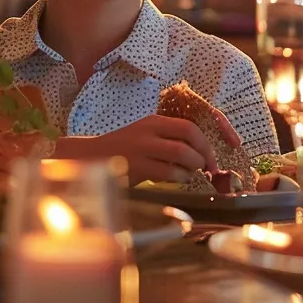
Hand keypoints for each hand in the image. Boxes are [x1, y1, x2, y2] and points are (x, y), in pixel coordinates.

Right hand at [53, 114, 240, 182]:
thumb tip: (200, 156)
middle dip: (205, 155)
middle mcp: (149, 131)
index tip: (214, 157)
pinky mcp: (136, 166)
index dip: (207, 142)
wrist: (88, 159)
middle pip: (190, 137)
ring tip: (189, 174)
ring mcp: (142, 148)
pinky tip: (175, 180)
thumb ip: (167, 142)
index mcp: (153, 122)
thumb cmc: (121, 152)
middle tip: (208, 168)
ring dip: (193, 168)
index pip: (189, 126)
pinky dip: (179, 178)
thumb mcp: (144, 138)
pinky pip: (168, 172)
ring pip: (182, 154)